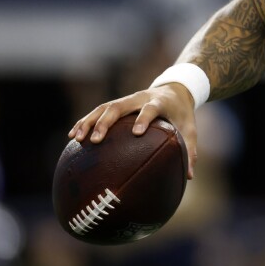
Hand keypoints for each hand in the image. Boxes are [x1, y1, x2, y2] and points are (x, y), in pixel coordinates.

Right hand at [69, 84, 199, 178]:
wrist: (176, 89)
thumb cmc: (183, 114)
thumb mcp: (190, 129)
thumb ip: (190, 150)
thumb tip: (189, 176)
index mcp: (159, 102)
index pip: (150, 109)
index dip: (143, 118)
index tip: (137, 133)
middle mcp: (140, 98)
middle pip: (118, 106)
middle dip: (105, 122)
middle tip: (95, 140)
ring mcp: (127, 100)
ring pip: (104, 107)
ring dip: (89, 121)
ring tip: (77, 138)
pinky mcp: (118, 103)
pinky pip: (99, 111)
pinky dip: (85, 121)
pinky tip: (73, 136)